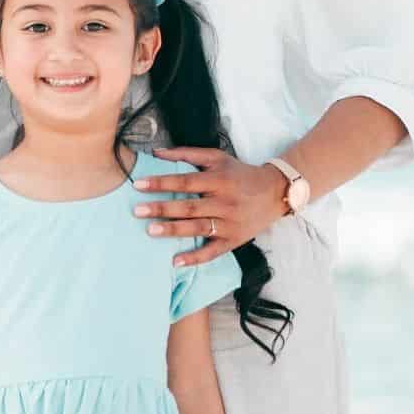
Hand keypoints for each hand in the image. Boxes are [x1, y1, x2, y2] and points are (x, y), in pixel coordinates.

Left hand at [135, 147, 289, 267]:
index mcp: (219, 180)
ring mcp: (230, 223)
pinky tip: (176, 261)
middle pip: (189, 206)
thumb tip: (156, 152)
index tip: (138, 185)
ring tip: (150, 231)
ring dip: (174, 230)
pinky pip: (213, 251)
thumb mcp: (217, 158)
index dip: (161, 183)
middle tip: (137, 211)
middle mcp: (225, 202)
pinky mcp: (235, 240)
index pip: (185, 181)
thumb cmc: (240, 173)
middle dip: (162, 208)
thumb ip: (187, 153)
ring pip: (199, 228)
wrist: (276, 192)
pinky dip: (195, 257)